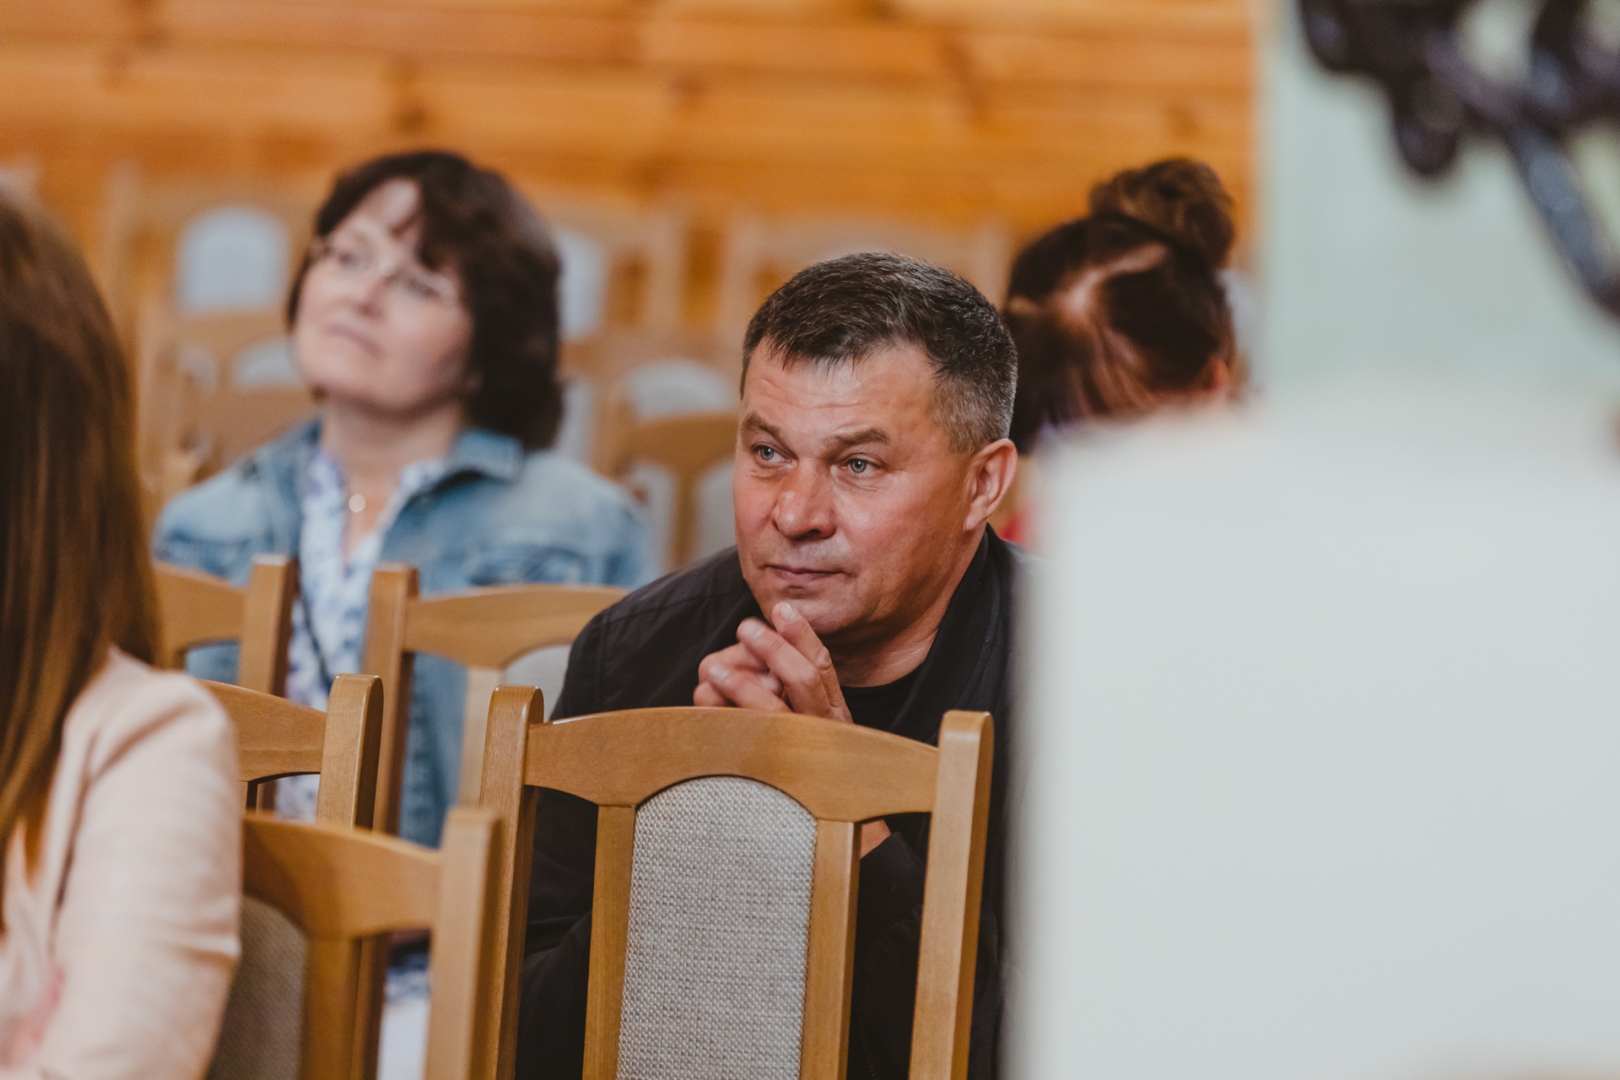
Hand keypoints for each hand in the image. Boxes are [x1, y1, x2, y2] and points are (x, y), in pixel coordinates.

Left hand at [694, 602, 888, 854]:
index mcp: (834, 716)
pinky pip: (753, 748)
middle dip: (775, 649)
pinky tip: (703, 707)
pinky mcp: (781, 780)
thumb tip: (741, 665)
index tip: (782, 607)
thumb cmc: (817, 778)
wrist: (841, 844)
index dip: (803, 635)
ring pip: (776, 713)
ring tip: (712, 668)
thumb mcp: (811, 731)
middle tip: (745, 627)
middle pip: (806, 680)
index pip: (824, 667)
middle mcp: (826, 733)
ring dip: (743, 686)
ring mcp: (805, 757)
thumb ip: (788, 698)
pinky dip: (726, 723)